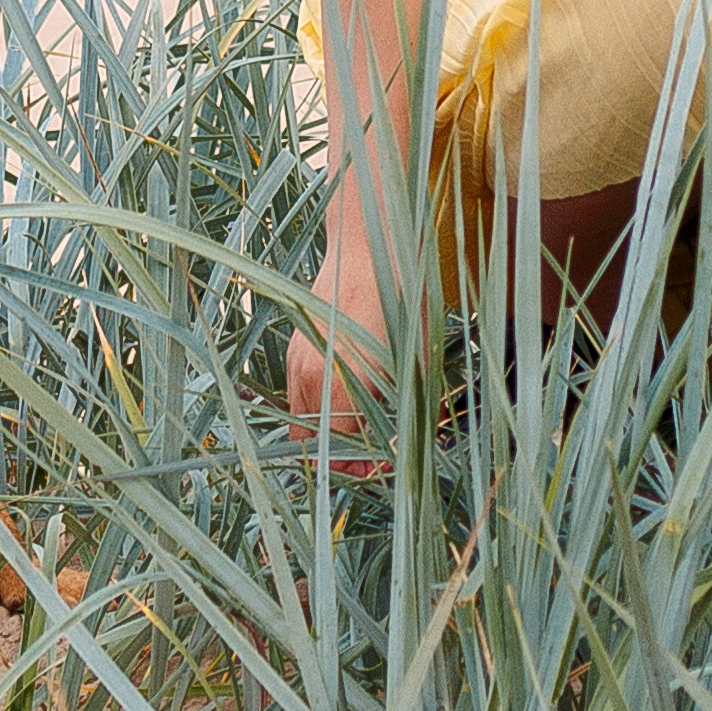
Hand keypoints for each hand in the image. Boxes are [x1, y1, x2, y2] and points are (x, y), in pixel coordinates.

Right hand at [286, 193, 391, 456]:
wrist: (368, 242)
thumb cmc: (403, 296)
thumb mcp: (418, 357)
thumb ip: (411, 409)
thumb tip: (411, 448)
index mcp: (341, 382)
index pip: (343, 454)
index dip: (367, 468)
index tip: (390, 462)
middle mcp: (310, 377)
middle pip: (313, 448)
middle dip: (345, 459)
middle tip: (378, 454)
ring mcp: (296, 362)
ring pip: (301, 425)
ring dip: (329, 436)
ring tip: (365, 429)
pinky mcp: (293, 349)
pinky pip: (298, 398)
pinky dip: (319, 411)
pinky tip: (350, 399)